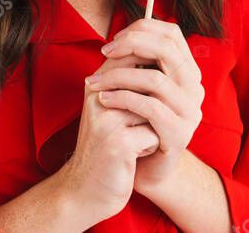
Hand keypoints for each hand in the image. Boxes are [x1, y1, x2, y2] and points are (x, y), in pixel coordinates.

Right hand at [56, 51, 160, 224]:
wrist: (84, 190)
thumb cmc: (106, 148)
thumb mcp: (112, 110)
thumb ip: (129, 84)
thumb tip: (164, 60)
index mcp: (96, 84)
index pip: (133, 57)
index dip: (152, 78)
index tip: (148, 104)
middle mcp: (97, 96)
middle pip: (148, 85)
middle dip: (153, 109)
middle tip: (136, 129)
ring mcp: (106, 119)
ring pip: (155, 111)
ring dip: (152, 129)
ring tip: (133, 142)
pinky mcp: (118, 143)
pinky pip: (154, 136)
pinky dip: (150, 148)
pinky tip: (132, 158)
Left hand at [88, 18, 204, 195]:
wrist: (145, 169)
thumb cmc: (138, 122)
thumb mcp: (139, 87)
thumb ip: (138, 63)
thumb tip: (120, 35)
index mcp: (187, 71)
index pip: (172, 34)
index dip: (143, 29)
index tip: (114, 39)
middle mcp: (194, 88)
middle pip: (167, 50)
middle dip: (131, 45)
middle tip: (104, 53)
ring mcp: (190, 112)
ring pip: (155, 79)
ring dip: (119, 76)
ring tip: (96, 81)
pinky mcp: (180, 134)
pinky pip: (150, 108)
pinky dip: (122, 99)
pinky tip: (103, 99)